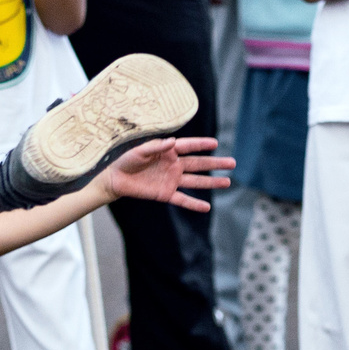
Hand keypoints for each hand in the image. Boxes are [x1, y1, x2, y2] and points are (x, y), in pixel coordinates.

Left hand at [96, 136, 230, 211]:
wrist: (115, 178)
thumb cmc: (126, 159)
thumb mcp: (139, 150)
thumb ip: (156, 147)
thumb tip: (172, 142)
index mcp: (168, 151)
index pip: (189, 146)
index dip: (201, 145)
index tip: (215, 143)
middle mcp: (173, 165)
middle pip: (198, 164)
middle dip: (215, 164)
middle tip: (232, 163)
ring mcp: (171, 180)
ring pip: (195, 181)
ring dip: (211, 182)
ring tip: (227, 182)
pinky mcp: (165, 194)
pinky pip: (182, 199)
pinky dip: (193, 204)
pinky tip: (207, 207)